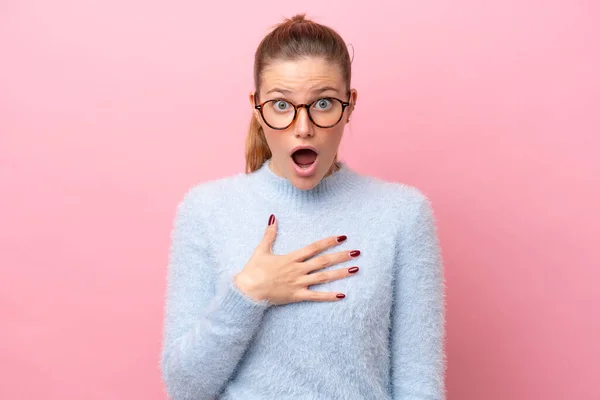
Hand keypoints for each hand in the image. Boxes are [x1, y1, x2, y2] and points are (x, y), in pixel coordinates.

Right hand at [234, 214, 359, 304]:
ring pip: (323, 277)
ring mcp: (299, 283)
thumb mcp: (262, 250)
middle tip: (357, 252)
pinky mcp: (297, 296)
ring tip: (355, 269)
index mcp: (291, 258)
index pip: (314, 248)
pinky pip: (316, 296)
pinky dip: (329, 296)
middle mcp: (298, 269)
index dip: (329, 242)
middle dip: (341, 256)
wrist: (247, 291)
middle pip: (323, 261)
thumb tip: (273, 217)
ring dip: (340, 273)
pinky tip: (342, 295)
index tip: (342, 238)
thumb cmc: (253, 270)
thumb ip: (269, 234)